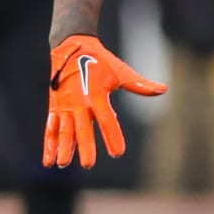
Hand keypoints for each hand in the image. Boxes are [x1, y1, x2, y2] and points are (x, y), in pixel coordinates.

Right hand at [43, 34, 166, 168]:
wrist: (71, 48)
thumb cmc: (100, 61)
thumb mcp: (121, 71)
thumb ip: (140, 85)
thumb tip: (163, 89)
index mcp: (96, 94)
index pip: (107, 119)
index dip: (112, 136)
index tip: (118, 153)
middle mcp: (79, 102)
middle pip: (82, 128)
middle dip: (85, 146)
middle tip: (88, 164)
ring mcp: (65, 105)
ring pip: (64, 130)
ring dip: (63, 147)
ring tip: (63, 164)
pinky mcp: (55, 108)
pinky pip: (51, 129)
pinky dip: (49, 145)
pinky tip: (49, 162)